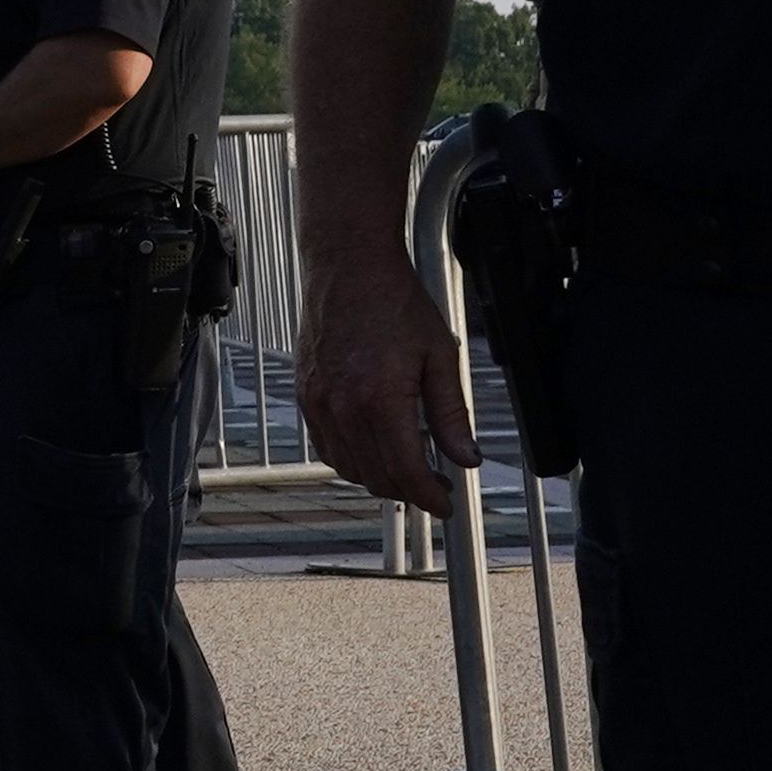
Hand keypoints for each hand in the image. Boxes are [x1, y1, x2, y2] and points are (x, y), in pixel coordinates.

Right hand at [300, 239, 476, 514]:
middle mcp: (344, 407)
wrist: (348, 266)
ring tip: (406, 469)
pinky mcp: (306, 395)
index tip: (444, 504)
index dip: (428, 497)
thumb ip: (451, 414)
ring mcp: (319, 402)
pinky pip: (325, 447)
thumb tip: (465, 458)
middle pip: (376, 476)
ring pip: (349, 468)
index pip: (405, 471)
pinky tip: (371, 451)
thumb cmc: (393, 301)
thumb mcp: (439, 355)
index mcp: (381, 399)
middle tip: (434, 485)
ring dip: (379, 479)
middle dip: (409, 491)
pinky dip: (349, 461)